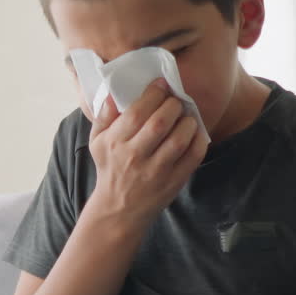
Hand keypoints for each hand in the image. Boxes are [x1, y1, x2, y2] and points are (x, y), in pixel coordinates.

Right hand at [87, 78, 206, 224]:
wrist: (119, 209)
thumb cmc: (110, 169)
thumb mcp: (97, 142)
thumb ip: (104, 116)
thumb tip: (113, 92)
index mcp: (115, 143)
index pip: (136, 112)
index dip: (153, 94)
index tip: (162, 85)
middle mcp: (135, 156)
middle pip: (160, 123)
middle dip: (173, 105)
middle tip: (176, 102)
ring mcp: (156, 171)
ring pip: (179, 140)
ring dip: (188, 122)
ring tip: (187, 117)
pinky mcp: (173, 181)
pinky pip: (193, 157)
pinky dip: (199, 141)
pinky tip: (196, 133)